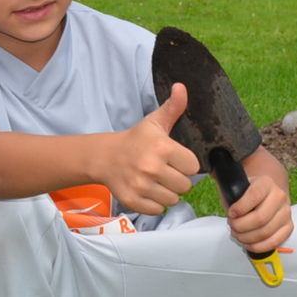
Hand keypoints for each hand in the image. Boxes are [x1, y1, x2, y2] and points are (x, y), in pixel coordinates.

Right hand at [102, 83, 198, 214]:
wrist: (104, 157)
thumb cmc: (135, 139)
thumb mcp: (154, 121)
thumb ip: (173, 107)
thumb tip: (182, 87)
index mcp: (162, 148)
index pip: (192, 167)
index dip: (185, 163)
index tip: (174, 159)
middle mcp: (151, 168)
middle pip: (185, 186)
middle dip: (177, 180)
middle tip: (165, 171)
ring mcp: (140, 186)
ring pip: (173, 200)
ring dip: (168, 193)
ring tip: (157, 181)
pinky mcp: (132, 200)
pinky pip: (158, 210)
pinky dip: (155, 204)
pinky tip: (148, 190)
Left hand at [224, 174, 292, 253]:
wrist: (263, 196)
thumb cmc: (247, 194)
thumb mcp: (238, 188)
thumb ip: (231, 195)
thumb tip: (230, 211)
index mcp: (266, 183)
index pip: (253, 196)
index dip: (239, 209)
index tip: (231, 214)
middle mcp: (279, 196)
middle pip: (260, 218)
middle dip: (240, 226)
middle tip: (232, 225)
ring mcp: (286, 212)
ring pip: (265, 232)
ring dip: (247, 237)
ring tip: (238, 234)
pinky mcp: (288, 227)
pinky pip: (274, 242)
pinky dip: (257, 246)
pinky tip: (248, 243)